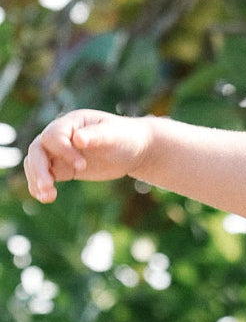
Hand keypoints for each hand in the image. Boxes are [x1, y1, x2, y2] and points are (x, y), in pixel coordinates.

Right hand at [23, 110, 151, 202]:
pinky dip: (41, 187)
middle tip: (48, 186)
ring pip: (36, 164)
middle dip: (39, 169)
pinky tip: (46, 198)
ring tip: (48, 197)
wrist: (132, 149)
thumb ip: (97, 136)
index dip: (63, 152)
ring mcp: (59, 153)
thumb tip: (77, 139)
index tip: (82, 166)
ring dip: (37, 180)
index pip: (53, 136)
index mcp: (71, 123)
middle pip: (37, 150)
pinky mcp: (63, 168)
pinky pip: (45, 176)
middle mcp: (60, 136)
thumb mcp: (115, 135)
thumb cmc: (125, 137)